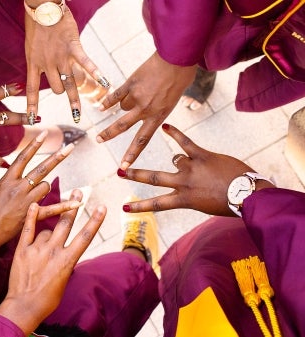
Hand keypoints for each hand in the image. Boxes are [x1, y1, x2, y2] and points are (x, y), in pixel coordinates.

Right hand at [0, 130, 75, 245]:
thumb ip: (7, 180)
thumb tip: (14, 171)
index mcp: (7, 180)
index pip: (23, 157)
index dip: (34, 144)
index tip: (44, 133)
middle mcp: (18, 188)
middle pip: (41, 168)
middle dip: (57, 157)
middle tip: (70, 147)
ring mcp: (26, 201)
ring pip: (46, 186)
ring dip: (45, 188)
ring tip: (34, 197)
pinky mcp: (31, 216)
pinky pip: (52, 209)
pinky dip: (66, 206)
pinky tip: (79, 202)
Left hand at [0, 192, 105, 333]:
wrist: (24, 306)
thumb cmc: (47, 298)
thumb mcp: (64, 280)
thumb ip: (65, 261)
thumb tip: (64, 248)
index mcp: (68, 261)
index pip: (85, 236)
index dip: (95, 220)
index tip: (102, 207)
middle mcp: (54, 251)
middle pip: (66, 223)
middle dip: (73, 205)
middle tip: (78, 191)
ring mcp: (37, 249)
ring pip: (46, 230)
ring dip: (48, 233)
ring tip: (44, 250)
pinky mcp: (22, 250)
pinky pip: (28, 229)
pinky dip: (31, 216)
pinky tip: (34, 205)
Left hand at [24, 7, 108, 122]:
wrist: (44, 7)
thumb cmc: (37, 26)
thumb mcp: (31, 48)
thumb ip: (38, 63)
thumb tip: (44, 74)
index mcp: (33, 64)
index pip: (31, 90)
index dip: (32, 106)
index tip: (33, 121)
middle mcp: (47, 64)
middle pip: (57, 89)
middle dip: (62, 92)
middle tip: (67, 91)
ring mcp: (61, 57)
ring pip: (69, 83)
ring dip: (74, 97)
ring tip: (77, 113)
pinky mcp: (73, 47)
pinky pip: (86, 63)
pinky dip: (96, 73)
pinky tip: (105, 84)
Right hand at [97, 52, 197, 169]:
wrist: (177, 58)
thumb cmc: (179, 79)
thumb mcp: (171, 101)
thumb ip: (155, 109)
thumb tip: (136, 110)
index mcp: (158, 116)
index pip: (142, 140)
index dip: (132, 154)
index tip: (123, 166)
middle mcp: (145, 109)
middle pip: (122, 126)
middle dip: (109, 134)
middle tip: (98, 140)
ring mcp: (136, 96)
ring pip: (123, 106)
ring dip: (127, 102)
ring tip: (140, 91)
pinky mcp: (130, 84)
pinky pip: (115, 95)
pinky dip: (108, 101)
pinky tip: (101, 107)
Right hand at [118, 124, 267, 215]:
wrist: (249, 194)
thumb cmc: (229, 203)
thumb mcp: (205, 205)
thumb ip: (191, 194)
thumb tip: (182, 180)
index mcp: (184, 200)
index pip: (156, 204)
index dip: (139, 207)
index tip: (125, 208)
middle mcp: (184, 183)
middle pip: (154, 178)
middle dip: (135, 174)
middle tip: (120, 172)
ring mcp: (192, 168)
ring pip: (176, 159)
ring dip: (181, 161)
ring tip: (195, 167)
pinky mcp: (202, 155)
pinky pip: (186, 142)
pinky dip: (175, 134)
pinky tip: (165, 127)